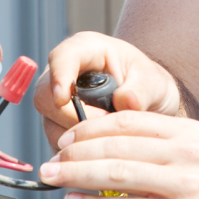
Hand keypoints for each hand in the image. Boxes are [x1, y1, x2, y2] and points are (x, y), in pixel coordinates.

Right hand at [32, 32, 183, 150]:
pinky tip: (101, 146)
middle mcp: (65, 73)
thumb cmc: (148, 84)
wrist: (150, 104)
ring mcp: (57, 101)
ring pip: (50, 122)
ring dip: (78, 136)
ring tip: (110, 136)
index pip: (62, 58)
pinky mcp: (58, 125)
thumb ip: (141, 90)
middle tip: (105, 126)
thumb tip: (125, 101)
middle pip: (45, 95)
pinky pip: (58, 141)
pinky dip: (78, 149)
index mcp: (86, 50)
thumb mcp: (153, 82)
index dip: (59, 77)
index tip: (63, 99)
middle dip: (71, 116)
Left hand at [38, 110, 198, 198]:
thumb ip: (149, 150)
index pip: (128, 122)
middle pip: (118, 146)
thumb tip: (93, 145)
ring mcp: (188, 185)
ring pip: (118, 174)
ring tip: (56, 179)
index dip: (90, 128)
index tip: (65, 138)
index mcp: (187, 133)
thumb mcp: (186, 161)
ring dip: (78, 176)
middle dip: (76, 153)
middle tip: (52, 162)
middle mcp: (189, 154)